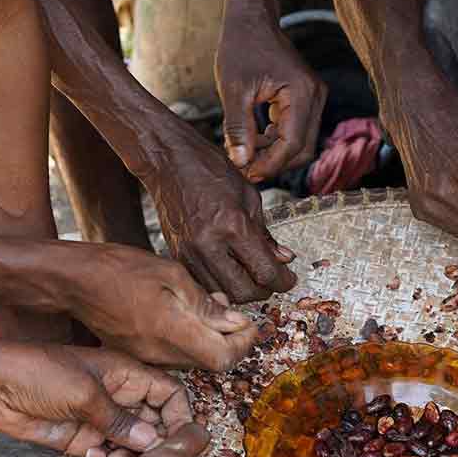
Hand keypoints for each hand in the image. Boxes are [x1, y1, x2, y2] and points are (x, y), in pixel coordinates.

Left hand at [0, 345, 192, 456]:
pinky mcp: (83, 439)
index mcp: (125, 374)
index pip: (168, 392)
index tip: (182, 438)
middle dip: (159, 442)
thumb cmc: (39, 372)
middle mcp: (118, 397)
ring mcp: (101, 419)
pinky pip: (109, 455)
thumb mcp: (85, 393)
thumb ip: (119, 419)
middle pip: (155, 422)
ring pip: (134, 443)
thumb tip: (153, 441)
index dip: (180, 414)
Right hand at [64, 243, 263, 370]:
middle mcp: (159, 354)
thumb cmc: (119, 269)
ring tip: (206, 304)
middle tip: (231, 309)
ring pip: (193, 360)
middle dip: (229, 339)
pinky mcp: (136, 354)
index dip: (243, 344)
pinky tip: (182, 312)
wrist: (73, 280)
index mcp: (171, 332)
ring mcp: (145, 357)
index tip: (249, 324)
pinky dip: (188, 338)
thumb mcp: (171, 275)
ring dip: (209, 338)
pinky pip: (172, 355)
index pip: (223, 358)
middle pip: (211, 363)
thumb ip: (205, 304)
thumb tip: (235, 322)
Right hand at [144, 128, 296, 303]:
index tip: (288, 278)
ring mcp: (189, 253)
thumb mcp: (249, 197)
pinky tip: (228, 270)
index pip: (265, 271)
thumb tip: (283, 258)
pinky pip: (204, 283)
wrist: (169, 163)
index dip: (283, 280)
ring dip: (241, 290)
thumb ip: (265, 234)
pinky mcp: (177, 255)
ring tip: (249, 275)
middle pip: (244, 291)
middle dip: (263, 289)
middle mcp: (208, 244)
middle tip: (271, 278)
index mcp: (232, 225)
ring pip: (222, 293)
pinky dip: (220, 283)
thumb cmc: (209, 171)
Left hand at [216, 19, 327, 181]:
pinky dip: (276, 142)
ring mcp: (313, 98)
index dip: (270, 164)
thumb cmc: (240, 48)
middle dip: (273, 163)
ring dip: (273, 154)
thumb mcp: (233, 90)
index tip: (244, 172)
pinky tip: (252, 140)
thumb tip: (241, 163)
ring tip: (243, 154)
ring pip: (300, 143)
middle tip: (242, 168)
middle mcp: (315, 96)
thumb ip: (238, 128)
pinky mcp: (305, 99)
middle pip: (302, 149)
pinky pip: (296, 131)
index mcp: (302, 92)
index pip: (293, 144)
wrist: (251, 20)